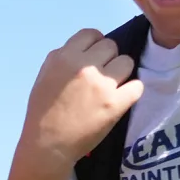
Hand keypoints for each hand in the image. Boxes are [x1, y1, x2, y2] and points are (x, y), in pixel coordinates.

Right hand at [22, 29, 142, 165]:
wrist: (48, 145)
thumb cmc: (42, 112)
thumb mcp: (44, 76)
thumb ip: (63, 59)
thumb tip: (82, 50)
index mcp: (64, 57)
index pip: (91, 34)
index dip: (95, 45)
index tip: (94, 59)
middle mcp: (85, 66)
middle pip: (111, 46)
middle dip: (108, 59)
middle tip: (102, 76)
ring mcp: (102, 85)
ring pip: (127, 62)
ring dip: (121, 73)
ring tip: (112, 88)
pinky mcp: (116, 103)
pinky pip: (137, 86)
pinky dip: (132, 91)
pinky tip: (122, 99)